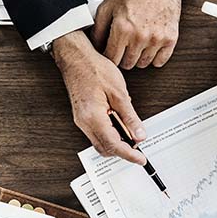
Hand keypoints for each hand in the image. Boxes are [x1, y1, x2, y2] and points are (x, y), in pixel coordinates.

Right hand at [53, 30, 146, 164]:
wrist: (76, 58)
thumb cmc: (94, 69)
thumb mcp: (119, 92)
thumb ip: (129, 116)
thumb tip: (139, 134)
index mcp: (93, 117)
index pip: (113, 145)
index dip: (129, 155)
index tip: (140, 159)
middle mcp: (84, 122)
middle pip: (105, 148)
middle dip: (123, 151)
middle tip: (139, 147)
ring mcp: (81, 121)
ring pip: (100, 143)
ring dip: (116, 143)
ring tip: (131, 133)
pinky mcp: (82, 117)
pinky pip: (97, 133)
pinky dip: (110, 134)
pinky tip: (120, 125)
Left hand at [91, 0, 181, 69]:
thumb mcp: (109, 5)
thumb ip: (99, 27)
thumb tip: (95, 44)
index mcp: (122, 28)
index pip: (111, 58)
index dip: (108, 57)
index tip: (110, 52)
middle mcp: (139, 36)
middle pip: (127, 64)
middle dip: (122, 58)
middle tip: (123, 48)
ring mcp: (156, 39)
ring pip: (143, 64)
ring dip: (137, 58)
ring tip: (136, 45)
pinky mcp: (170, 38)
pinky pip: (160, 61)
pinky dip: (154, 58)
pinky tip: (149, 49)